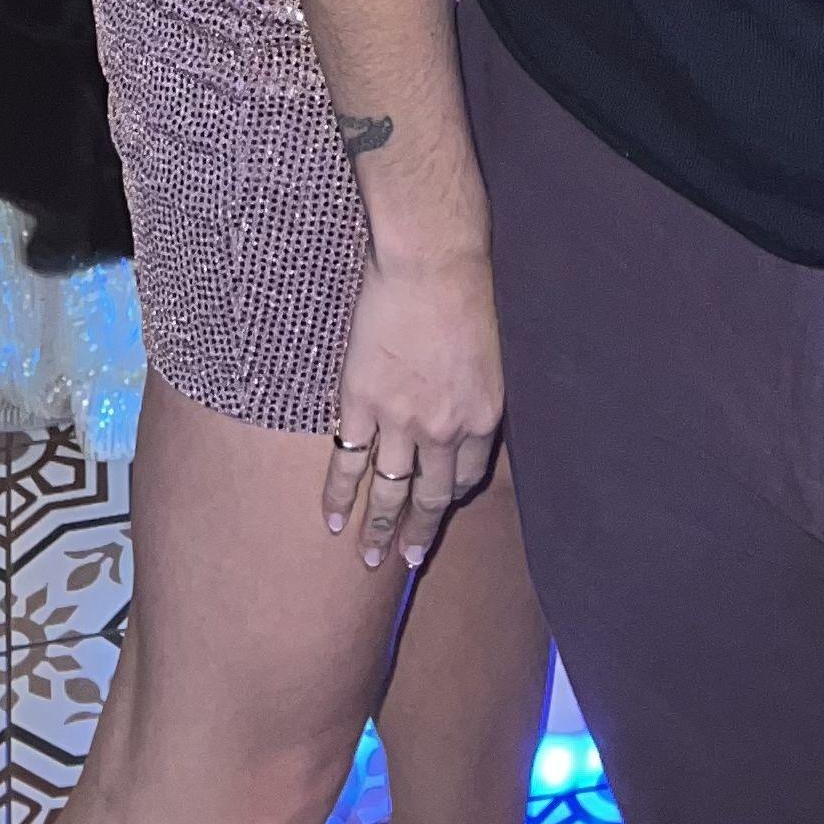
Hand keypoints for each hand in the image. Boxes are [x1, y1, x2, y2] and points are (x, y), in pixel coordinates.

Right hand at [324, 246, 503, 572]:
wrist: (431, 262)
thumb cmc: (469, 289)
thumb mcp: (491, 349)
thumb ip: (476, 388)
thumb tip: (463, 407)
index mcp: (482, 416)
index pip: (469, 475)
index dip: (453, 493)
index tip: (441, 504)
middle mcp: (444, 429)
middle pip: (431, 496)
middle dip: (418, 533)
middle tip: (407, 561)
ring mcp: (399, 421)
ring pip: (388, 490)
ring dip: (378, 529)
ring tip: (369, 558)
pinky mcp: (361, 403)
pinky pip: (347, 461)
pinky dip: (337, 494)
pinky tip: (332, 519)